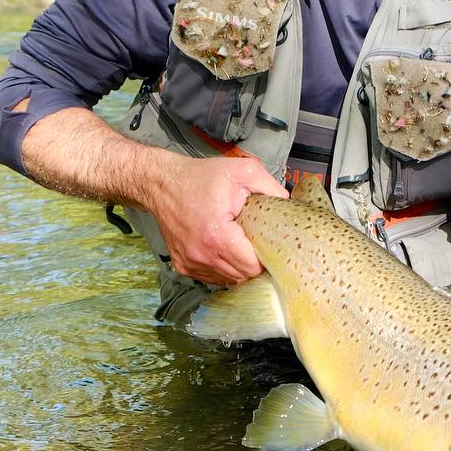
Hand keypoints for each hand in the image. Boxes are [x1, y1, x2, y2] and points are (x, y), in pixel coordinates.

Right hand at [145, 154, 286, 284]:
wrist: (162, 183)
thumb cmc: (199, 177)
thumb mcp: (243, 171)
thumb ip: (271, 187)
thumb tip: (288, 206)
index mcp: (216, 235)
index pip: (252, 266)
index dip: (266, 257)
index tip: (269, 244)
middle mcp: (201, 254)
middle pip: (242, 276)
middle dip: (255, 262)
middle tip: (258, 242)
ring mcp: (190, 263)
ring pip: (228, 279)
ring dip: (239, 267)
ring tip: (240, 244)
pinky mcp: (183, 266)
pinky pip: (213, 277)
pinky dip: (223, 267)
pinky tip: (225, 249)